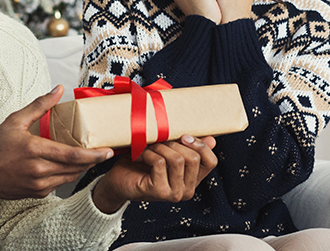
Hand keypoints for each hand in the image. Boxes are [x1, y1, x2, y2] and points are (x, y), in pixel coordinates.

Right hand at [0, 85, 114, 199]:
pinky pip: (59, 184)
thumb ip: (39, 105)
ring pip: (69, 177)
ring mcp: (38, 185)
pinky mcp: (37, 194)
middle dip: (93, 161)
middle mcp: (39, 170)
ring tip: (89, 157)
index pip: (73, 156)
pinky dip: (66, 175)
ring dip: (81, 168)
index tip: (108, 152)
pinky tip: (66, 166)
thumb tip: (57, 89)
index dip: (94, 155)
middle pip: (76, 168)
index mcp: (35, 150)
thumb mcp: (15, 121)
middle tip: (105, 152)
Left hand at [90, 135, 217, 212]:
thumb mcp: (167, 152)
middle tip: (157, 141)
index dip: (201, 145)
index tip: (184, 135)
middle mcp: (187, 190)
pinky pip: (160, 163)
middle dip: (174, 143)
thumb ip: (188, 147)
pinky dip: (148, 153)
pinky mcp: (160, 192)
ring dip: (160, 148)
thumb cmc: (142, 164)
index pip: (211, 162)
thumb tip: (211, 139)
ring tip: (147, 148)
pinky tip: (140, 155)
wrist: (117, 181)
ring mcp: (175, 194)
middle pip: (193, 158)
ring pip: (177, 159)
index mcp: (193, 180)